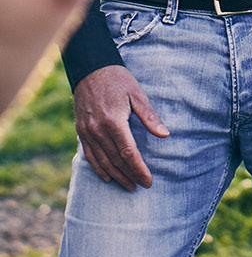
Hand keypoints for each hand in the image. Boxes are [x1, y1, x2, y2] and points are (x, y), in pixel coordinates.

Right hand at [73, 64, 169, 189]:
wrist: (91, 69)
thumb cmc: (118, 80)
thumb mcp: (138, 95)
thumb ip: (150, 117)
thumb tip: (165, 135)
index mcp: (114, 121)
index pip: (128, 153)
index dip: (139, 169)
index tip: (148, 181)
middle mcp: (97, 130)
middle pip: (115, 160)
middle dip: (129, 176)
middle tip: (141, 186)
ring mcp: (87, 132)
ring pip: (102, 161)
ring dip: (115, 176)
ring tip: (127, 186)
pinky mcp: (81, 131)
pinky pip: (89, 155)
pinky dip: (98, 168)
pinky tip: (107, 176)